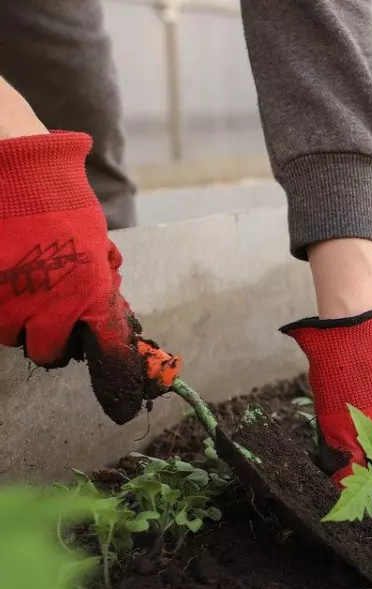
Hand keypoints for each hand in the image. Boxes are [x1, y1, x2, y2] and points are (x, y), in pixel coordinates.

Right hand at [0, 131, 179, 422]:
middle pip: (49, 353)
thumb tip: (108, 313)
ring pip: (12, 337)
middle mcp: (49, 304)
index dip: (115, 374)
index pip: (108, 349)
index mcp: (90, 290)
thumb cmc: (58, 197)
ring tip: (22, 283)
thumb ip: (101, 281)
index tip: (121, 403)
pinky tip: (5, 278)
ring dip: (19, 321)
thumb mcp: (96, 241)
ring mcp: (7, 301)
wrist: (9, 164)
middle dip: (52, 338)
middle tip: (50, 311)